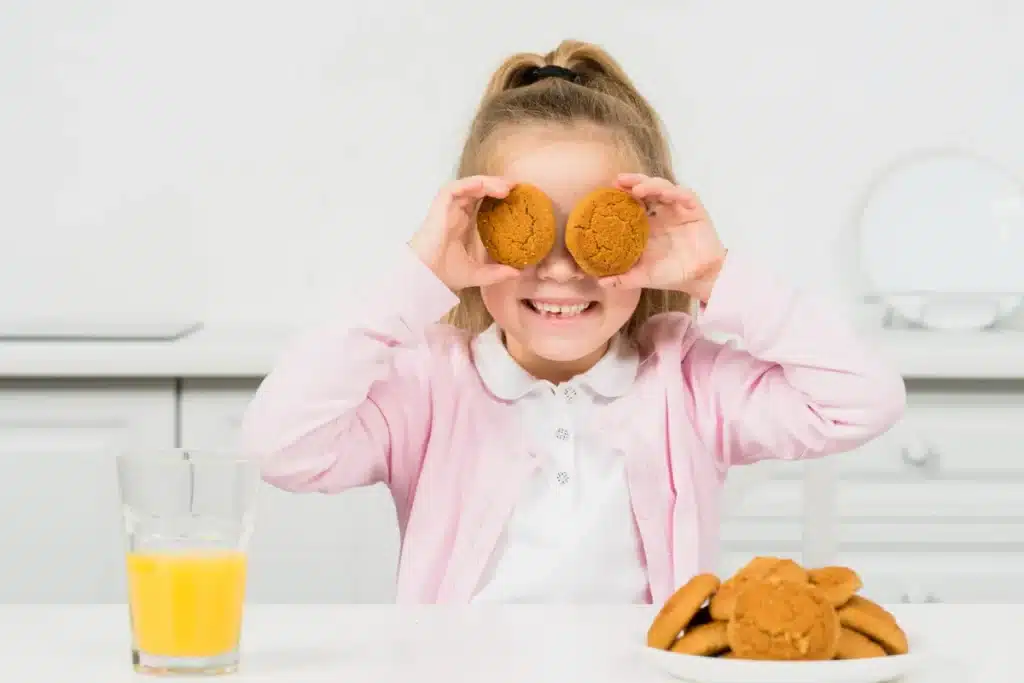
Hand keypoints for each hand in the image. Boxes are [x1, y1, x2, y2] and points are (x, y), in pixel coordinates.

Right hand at [409, 176, 520, 292]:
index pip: (483, 203)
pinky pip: (454, 188)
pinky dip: (469, 184)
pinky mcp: (439, 206)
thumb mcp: (477, 274)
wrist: (425, 275)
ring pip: (469, 186)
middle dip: (497, 185)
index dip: (499, 198)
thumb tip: (517, 272)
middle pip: (478, 190)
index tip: (518, 199)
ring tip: (506, 186)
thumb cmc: (444, 274)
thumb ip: (496, 273)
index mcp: (464, 224)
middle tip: (515, 187)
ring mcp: (448, 208)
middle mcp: (457, 213)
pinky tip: (484, 185)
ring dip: (487, 182)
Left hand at [599, 174, 726, 301]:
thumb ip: (623, 279)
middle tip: (619, 180)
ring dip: (652, 185)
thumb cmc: (671, 274)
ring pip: (664, 187)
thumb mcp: (643, 276)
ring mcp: (677, 209)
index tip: (607, 191)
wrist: (699, 277)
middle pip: (646, 188)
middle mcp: (660, 212)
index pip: (631, 201)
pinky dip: (677, 193)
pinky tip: (668, 195)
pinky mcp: (694, 210)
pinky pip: (685, 196)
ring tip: (638, 189)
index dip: (621, 194)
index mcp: (646, 224)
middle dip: (634, 181)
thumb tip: (600, 282)